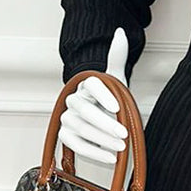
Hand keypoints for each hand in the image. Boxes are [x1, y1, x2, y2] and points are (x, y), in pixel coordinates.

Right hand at [57, 28, 129, 165]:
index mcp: (86, 83)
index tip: (118, 106)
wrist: (99, 113)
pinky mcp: (65, 135)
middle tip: (124, 133)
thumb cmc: (109, 95)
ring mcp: (67, 118)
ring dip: (102, 139)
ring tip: (122, 146)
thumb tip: (120, 32)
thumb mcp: (116, 77)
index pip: (91, 85)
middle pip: (85, 111)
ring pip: (81, 129)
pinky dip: (93, 153)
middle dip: (105, 123)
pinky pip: (75, 145)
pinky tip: (111, 157)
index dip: (103, 95)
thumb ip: (117, 55)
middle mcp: (73, 100)